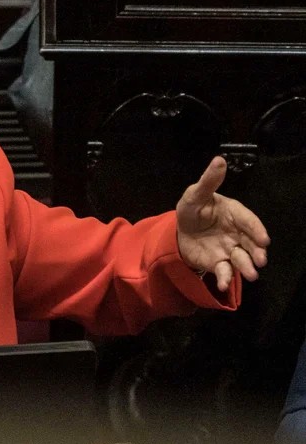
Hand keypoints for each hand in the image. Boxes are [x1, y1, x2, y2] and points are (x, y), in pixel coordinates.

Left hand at [176, 156, 269, 291]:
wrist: (179, 230)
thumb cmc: (193, 209)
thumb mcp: (196, 194)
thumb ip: (209, 181)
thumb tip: (219, 160)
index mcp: (234, 213)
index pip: (249, 221)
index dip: (257, 230)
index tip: (264, 239)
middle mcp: (236, 232)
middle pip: (251, 243)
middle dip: (257, 252)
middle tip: (260, 260)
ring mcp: (229, 248)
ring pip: (242, 258)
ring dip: (246, 267)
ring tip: (251, 275)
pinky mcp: (219, 262)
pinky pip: (224, 271)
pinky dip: (224, 278)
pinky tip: (223, 284)